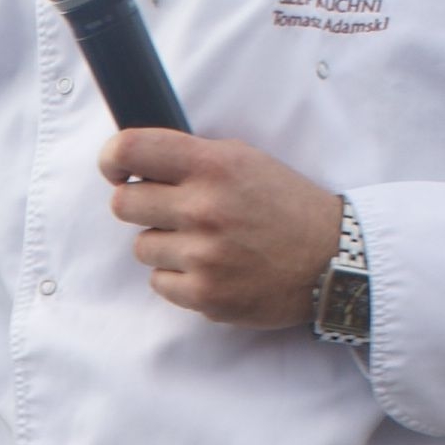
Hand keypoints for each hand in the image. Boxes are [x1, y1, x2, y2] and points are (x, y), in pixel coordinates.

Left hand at [99, 131, 342, 328]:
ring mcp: (203, 255)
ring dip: (164, 245)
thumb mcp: (245, 160)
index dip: (112, 159)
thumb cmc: (285, 205)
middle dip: (139, 206)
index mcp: (213, 165)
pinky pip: (159, 282)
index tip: (116, 169)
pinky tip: (211, 269)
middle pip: (123, 204)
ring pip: (142, 247)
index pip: (131, 150)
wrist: (332, 258)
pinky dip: (178, 277)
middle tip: (168, 211)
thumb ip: (192, 158)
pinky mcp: (205, 294)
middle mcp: (203, 208)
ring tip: (204, 243)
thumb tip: (135, 161)